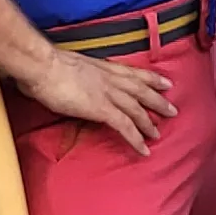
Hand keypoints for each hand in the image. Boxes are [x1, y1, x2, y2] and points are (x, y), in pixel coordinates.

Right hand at [9, 47, 181, 153]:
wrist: (43, 67)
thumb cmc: (48, 65)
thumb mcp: (71, 65)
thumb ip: (80, 74)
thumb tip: (76, 80)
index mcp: (103, 67)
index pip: (134, 72)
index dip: (152, 78)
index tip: (165, 82)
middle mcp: (110, 79)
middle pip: (142, 90)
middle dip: (158, 101)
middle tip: (173, 110)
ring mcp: (108, 94)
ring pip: (137, 110)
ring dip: (149, 123)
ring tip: (159, 134)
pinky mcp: (102, 109)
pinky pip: (125, 126)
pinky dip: (136, 138)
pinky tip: (144, 149)